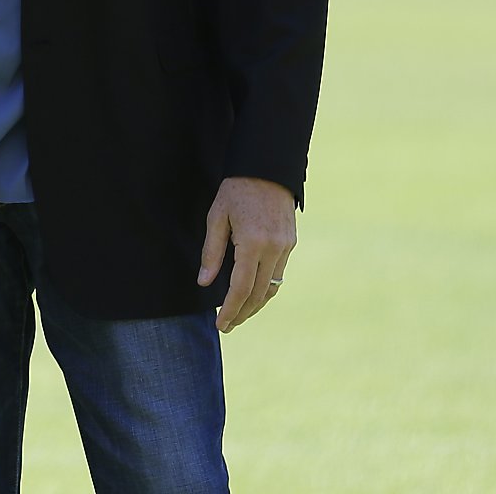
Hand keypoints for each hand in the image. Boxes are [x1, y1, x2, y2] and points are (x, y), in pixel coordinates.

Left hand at [197, 175, 296, 331]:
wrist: (266, 169)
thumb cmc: (236, 191)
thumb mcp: (216, 217)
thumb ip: (212, 251)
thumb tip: (205, 282)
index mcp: (252, 243)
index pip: (241, 288)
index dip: (230, 310)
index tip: (221, 324)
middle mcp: (273, 249)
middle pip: (259, 294)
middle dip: (243, 313)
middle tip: (227, 325)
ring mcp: (286, 247)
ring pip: (272, 287)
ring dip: (256, 304)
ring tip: (239, 314)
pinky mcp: (290, 244)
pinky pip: (278, 274)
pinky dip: (266, 288)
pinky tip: (253, 293)